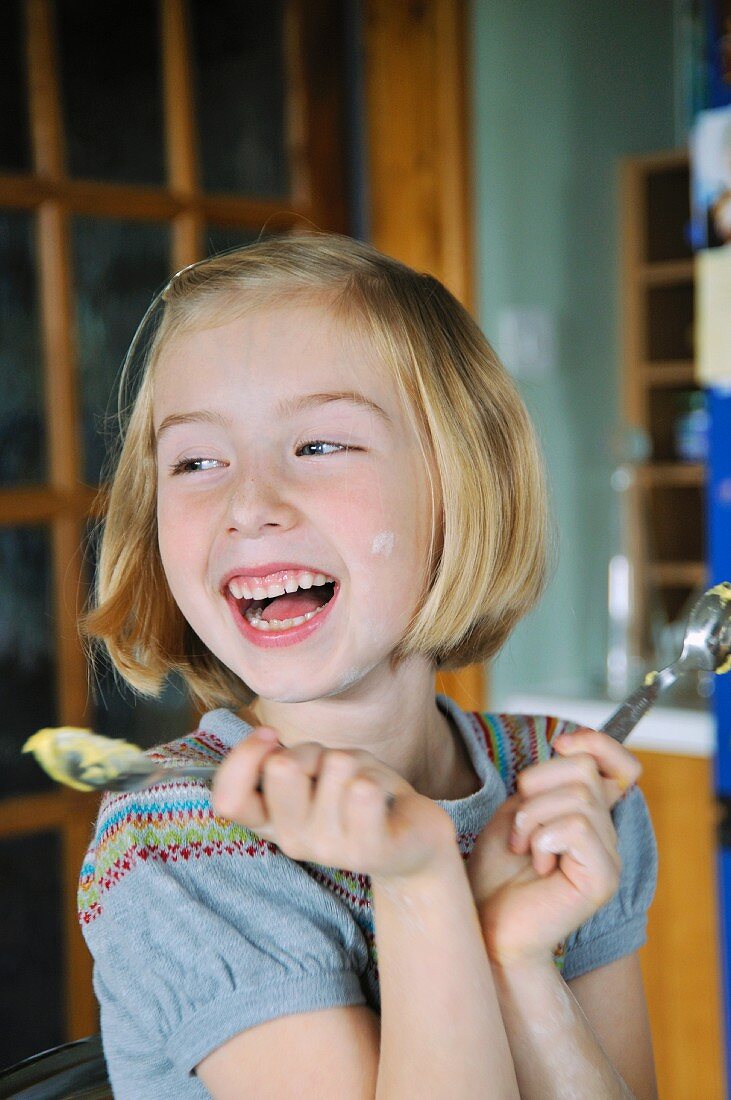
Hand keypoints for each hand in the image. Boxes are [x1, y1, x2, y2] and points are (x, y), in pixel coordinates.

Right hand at [211, 727, 455, 882]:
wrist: (414, 839)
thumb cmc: (356, 795)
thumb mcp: (315, 771)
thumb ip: (286, 761)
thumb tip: (272, 745)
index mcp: (272, 823)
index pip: (228, 799)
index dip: (243, 758)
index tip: (270, 735)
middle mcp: (294, 841)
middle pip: (282, 768)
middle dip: (313, 750)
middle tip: (336, 770)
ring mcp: (330, 850)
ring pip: (336, 765)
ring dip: (357, 762)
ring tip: (366, 786)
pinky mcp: (370, 851)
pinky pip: (365, 788)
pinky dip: (378, 777)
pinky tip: (385, 800)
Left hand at [466, 727, 641, 965]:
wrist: (484, 922)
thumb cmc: (495, 871)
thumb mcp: (516, 810)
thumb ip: (546, 782)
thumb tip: (570, 748)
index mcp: (589, 816)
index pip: (622, 765)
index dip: (598, 743)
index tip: (560, 744)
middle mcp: (606, 834)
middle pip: (585, 770)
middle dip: (536, 785)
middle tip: (519, 825)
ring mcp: (609, 858)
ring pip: (579, 798)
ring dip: (532, 817)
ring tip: (522, 847)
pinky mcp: (603, 879)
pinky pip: (577, 829)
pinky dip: (543, 839)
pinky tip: (537, 865)